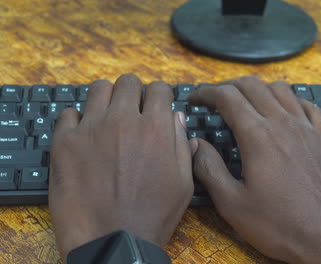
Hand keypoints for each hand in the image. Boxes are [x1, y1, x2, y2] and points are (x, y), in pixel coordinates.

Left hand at [49, 74, 192, 257]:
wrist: (114, 242)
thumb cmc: (154, 215)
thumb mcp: (183, 183)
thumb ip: (182, 145)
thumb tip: (177, 117)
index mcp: (156, 128)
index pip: (159, 89)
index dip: (159, 96)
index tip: (155, 107)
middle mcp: (123, 120)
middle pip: (128, 82)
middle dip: (134, 93)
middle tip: (132, 111)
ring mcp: (91, 129)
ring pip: (98, 88)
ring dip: (107, 98)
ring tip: (107, 117)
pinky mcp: (64, 143)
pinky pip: (68, 113)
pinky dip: (77, 120)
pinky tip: (83, 135)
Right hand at [188, 76, 320, 263]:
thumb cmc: (279, 225)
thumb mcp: (233, 204)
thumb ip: (209, 169)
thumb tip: (195, 145)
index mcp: (258, 137)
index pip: (227, 97)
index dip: (206, 93)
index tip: (196, 99)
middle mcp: (284, 124)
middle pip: (253, 85)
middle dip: (229, 86)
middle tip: (216, 98)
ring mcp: (308, 129)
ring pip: (282, 89)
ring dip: (259, 89)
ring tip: (248, 101)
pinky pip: (309, 105)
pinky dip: (292, 100)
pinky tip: (286, 111)